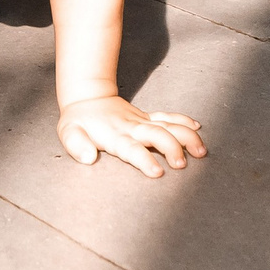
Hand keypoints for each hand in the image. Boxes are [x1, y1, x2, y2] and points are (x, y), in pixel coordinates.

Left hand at [56, 95, 206, 176]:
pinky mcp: (147, 117)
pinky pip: (168, 116)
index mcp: (115, 136)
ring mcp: (142, 121)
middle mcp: (132, 128)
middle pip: (157, 135)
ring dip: (186, 136)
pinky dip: (183, 121)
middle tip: (183, 164)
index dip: (144, 160)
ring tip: (201, 151)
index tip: (158, 172)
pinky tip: (197, 128)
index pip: (132, 149)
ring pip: (169, 125)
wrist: (87, 97)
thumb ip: (76, 145)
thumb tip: (87, 158)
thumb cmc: (78, 121)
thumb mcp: (68, 133)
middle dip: (172, 148)